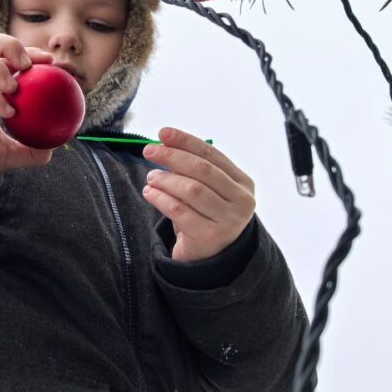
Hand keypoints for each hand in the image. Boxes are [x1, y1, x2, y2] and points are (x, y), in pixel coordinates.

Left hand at [142, 128, 255, 262]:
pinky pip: (180, 211)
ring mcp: (229, 220)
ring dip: (166, 180)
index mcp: (242, 183)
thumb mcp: (206, 190)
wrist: (211, 258)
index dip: (185, 141)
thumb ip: (191, 169)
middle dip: (172, 156)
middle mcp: (241, 200)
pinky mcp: (211, 237)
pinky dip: (161, 199)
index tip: (163, 133)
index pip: (211, 155)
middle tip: (149, 151)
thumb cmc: (205, 216)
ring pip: (192, 190)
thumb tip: (164, 142)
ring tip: (151, 177)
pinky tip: (150, 193)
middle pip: (202, 170)